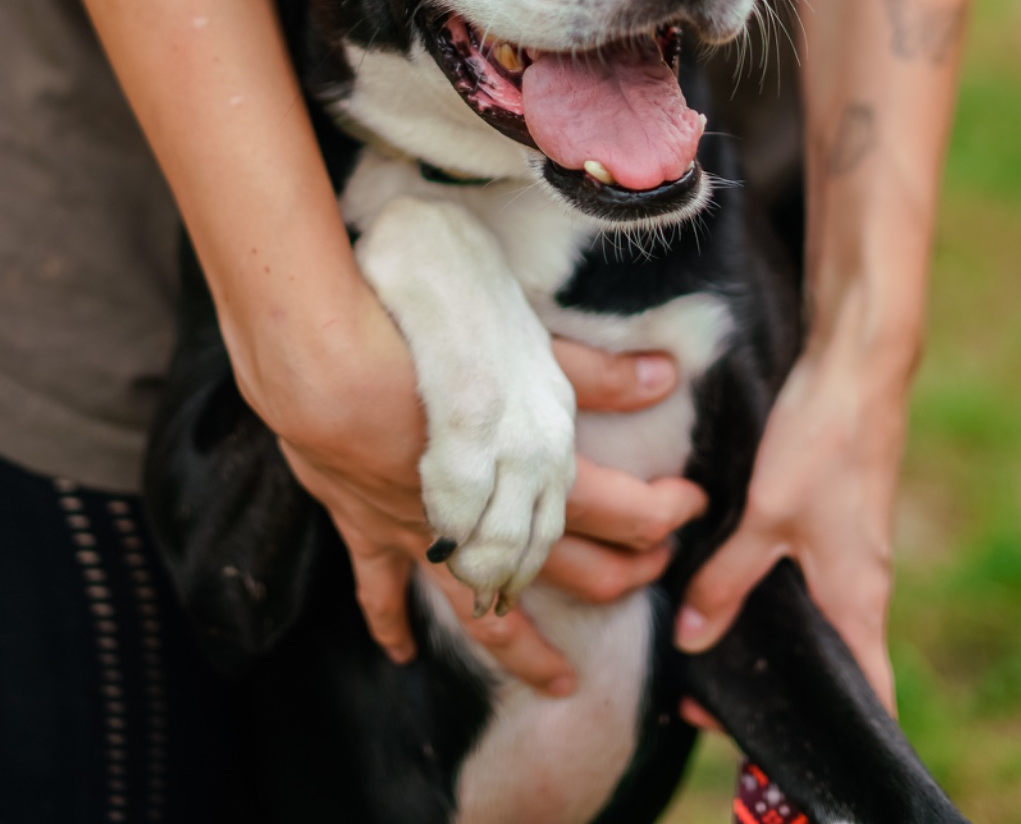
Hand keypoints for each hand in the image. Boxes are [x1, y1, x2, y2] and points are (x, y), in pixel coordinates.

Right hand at [276, 318, 704, 695]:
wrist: (326, 364)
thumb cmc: (427, 339)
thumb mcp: (525, 342)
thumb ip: (594, 371)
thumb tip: (667, 376)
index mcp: (534, 474)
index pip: (619, 510)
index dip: (662, 513)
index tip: (693, 507)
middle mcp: (486, 519)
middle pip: (565, 566)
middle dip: (618, 575)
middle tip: (652, 574)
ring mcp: (424, 531)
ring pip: (481, 608)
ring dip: (524, 646)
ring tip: (558, 681)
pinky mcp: (366, 522)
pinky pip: (379, 588)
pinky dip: (390, 622)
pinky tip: (400, 652)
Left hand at [674, 338, 908, 713]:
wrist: (858, 364)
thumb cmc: (823, 440)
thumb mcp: (767, 515)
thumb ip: (728, 578)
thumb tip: (693, 641)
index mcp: (859, 602)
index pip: (867, 698)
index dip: (823, 727)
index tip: (760, 737)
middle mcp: (863, 585)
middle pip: (831, 661)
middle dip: (777, 680)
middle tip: (709, 691)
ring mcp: (852, 550)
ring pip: (811, 612)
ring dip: (766, 627)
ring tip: (705, 637)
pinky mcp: (836, 516)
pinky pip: (805, 572)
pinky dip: (769, 584)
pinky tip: (722, 573)